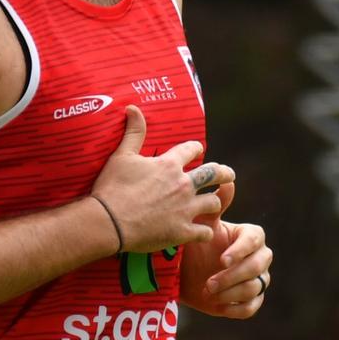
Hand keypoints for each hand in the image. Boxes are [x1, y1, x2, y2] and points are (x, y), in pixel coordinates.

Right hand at [90, 105, 235, 253]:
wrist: (109, 222)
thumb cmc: (113, 187)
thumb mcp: (122, 155)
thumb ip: (133, 132)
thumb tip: (133, 107)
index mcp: (169, 165)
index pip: (191, 150)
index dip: (196, 148)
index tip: (198, 150)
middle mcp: (183, 185)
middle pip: (213, 175)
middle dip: (223, 173)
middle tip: (229, 174)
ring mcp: (185, 209)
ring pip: (213, 203)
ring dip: (214, 202)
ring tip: (214, 202)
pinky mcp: (182, 231)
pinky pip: (205, 232)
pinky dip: (204, 232)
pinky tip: (203, 232)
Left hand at [179, 181, 271, 318]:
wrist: (182, 273)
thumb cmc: (194, 244)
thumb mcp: (202, 224)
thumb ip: (216, 204)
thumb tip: (228, 179)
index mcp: (248, 236)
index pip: (256, 239)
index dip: (241, 249)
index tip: (222, 258)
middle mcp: (258, 257)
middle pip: (259, 265)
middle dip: (234, 274)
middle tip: (209, 281)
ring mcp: (256, 279)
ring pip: (255, 287)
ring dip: (231, 291)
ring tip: (208, 291)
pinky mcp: (249, 300)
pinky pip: (251, 307)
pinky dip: (234, 307)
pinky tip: (217, 303)